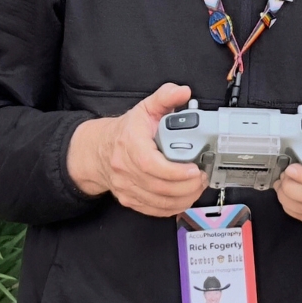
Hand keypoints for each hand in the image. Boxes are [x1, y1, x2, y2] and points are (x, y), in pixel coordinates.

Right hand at [67, 83, 208, 216]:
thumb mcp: (144, 108)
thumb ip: (165, 97)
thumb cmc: (125, 132)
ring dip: (184, 198)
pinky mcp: (129, 200)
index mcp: (130, 144)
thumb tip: (183, 91)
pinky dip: (173, 207)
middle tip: (202, 177)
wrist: (99, 151)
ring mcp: (126, 187)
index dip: (175, 171)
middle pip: (159, 187)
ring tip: (197, 186)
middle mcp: (125, 169)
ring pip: (159, 202)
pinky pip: (155, 210)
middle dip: (187, 186)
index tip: (194, 169)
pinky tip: (184, 197)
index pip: (151, 164)